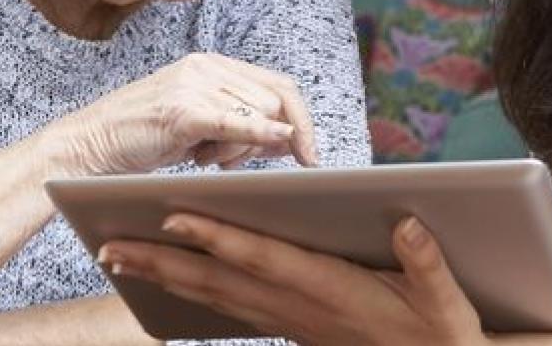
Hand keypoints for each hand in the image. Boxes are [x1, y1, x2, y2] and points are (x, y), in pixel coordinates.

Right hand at [48, 53, 317, 175]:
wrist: (90, 143)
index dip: (301, 119)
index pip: (278, 85)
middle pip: (274, 101)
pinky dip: (259, 131)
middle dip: (267, 140)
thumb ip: (244, 126)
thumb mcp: (201, 128)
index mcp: (213, 65)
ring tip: (203, 156)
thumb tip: (292, 138)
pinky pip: (234, 120)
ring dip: (242, 148)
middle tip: (231, 162)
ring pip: (257, 114)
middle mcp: (207, 66)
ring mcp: (194, 84)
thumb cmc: (143, 138)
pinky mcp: (181, 109)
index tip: (311, 155)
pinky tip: (276, 140)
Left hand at [96, 214, 490, 345]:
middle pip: (217, 281)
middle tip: (107, 245)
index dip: (218, 238)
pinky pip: (229, 307)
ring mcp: (289, 320)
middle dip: (161, 262)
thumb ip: (426, 262)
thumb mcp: (444, 302)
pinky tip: (173, 279)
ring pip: (215, 296)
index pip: (262, 259)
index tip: (174, 217)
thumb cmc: (440, 334)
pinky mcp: (291, 326)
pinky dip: (195, 290)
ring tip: (120, 256)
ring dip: (166, 276)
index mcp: (330, 292)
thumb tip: (406, 225)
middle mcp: (298, 307)